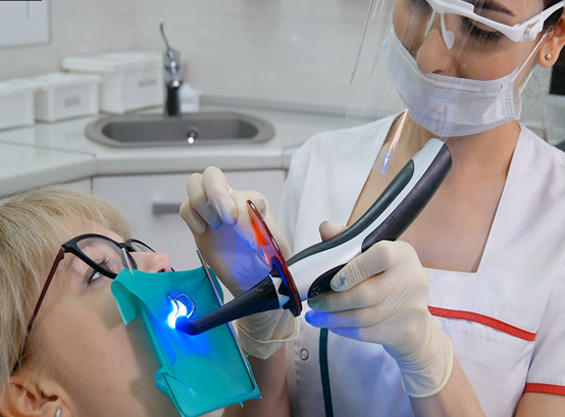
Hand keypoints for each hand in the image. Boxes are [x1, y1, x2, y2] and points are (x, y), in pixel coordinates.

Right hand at [180, 166, 289, 296]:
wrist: (255, 280)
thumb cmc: (268, 261)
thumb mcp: (275, 246)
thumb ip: (265, 231)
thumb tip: (251, 221)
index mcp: (253, 201)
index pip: (241, 196)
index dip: (244, 216)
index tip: (251, 241)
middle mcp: (230, 200)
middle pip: (212, 175)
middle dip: (217, 194)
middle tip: (227, 220)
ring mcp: (212, 210)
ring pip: (195, 184)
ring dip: (202, 204)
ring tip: (216, 226)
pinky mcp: (199, 223)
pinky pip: (186, 207)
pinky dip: (190, 216)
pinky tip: (202, 231)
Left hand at [305, 222, 452, 397]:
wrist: (416, 320)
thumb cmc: (388, 279)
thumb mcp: (374, 255)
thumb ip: (348, 242)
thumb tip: (325, 228)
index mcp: (402, 254)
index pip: (381, 255)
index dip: (354, 270)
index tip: (333, 281)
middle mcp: (411, 279)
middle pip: (366, 293)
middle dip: (333, 300)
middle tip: (314, 301)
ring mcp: (411, 308)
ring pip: (363, 317)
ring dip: (333, 317)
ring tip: (316, 315)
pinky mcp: (405, 332)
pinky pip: (366, 333)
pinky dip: (343, 330)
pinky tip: (331, 324)